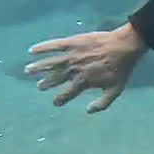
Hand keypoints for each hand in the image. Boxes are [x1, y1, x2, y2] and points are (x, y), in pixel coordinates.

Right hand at [24, 23, 146, 112]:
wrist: (124, 46)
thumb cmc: (121, 69)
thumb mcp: (115, 90)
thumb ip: (102, 103)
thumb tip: (89, 111)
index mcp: (83, 82)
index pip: (66, 94)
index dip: (60, 100)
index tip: (55, 103)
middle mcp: (74, 70)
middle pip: (55, 79)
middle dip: (46, 84)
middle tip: (40, 87)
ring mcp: (72, 56)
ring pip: (50, 63)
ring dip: (38, 67)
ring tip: (28, 70)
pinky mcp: (72, 42)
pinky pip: (53, 45)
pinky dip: (41, 48)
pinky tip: (32, 50)